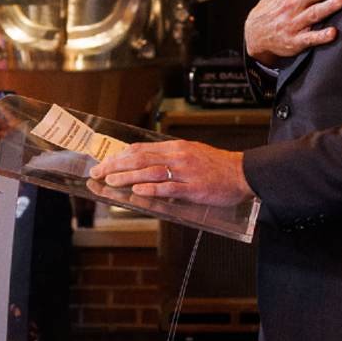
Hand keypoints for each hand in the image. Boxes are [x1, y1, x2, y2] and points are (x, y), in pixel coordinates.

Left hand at [90, 140, 252, 206]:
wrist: (242, 173)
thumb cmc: (217, 166)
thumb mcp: (191, 153)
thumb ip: (170, 158)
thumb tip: (145, 164)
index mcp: (175, 147)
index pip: (140, 149)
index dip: (119, 156)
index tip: (104, 162)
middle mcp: (178, 156)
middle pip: (140, 158)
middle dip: (116, 165)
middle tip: (98, 172)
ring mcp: (185, 172)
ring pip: (150, 172)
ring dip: (127, 177)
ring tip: (110, 181)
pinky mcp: (193, 188)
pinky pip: (168, 188)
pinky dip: (151, 190)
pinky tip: (137, 193)